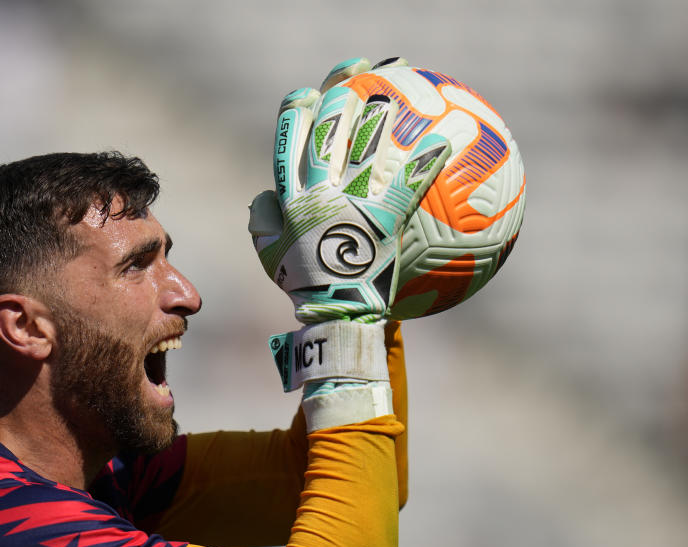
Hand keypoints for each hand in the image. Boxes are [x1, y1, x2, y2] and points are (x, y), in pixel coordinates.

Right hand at [249, 57, 450, 323]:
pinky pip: (407, 184)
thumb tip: (260, 197)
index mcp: (291, 197)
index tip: (308, 94)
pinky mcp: (381, 219)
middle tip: (356, 71)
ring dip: (379, 114)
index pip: (287, 142)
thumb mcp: (271, 255)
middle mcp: (318, 192)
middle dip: (340, 93)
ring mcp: (350, 204)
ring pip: (364, 147)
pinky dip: (427, 160)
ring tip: (396, 88)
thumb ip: (262, 222)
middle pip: (327, 131)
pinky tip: (447, 139)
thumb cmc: (303, 286)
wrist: (333, 313)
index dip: (297, 112)